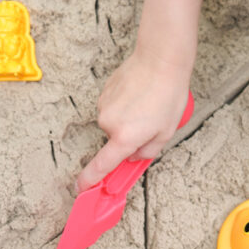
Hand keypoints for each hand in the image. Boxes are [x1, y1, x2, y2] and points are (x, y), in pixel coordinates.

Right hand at [76, 51, 190, 192]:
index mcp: (124, 137)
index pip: (101, 166)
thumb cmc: (168, 95)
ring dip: (127, 119)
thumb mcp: (166, 132)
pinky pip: (112, 107)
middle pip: (115, 142)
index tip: (80, 188)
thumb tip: (133, 156)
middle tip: (150, 121)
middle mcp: (109, 123)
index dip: (90, 180)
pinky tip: (138, 92)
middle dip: (129, 137)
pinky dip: (123, 105)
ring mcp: (104, 106)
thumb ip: (147, 152)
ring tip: (147, 102)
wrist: (159, 60)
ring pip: (114, 123)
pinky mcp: (104, 92)